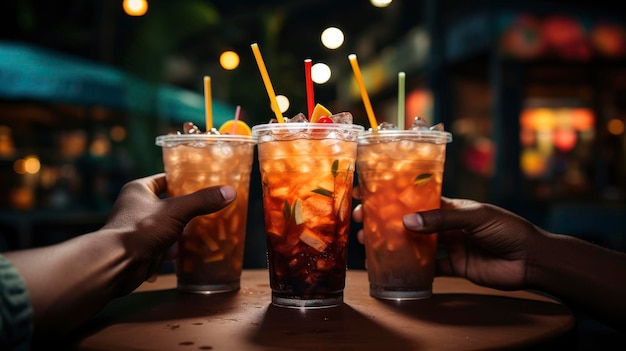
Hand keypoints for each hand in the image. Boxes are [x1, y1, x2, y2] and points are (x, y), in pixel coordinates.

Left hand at [101, 173, 235, 292]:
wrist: (117, 265)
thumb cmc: (141, 230)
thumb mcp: (177, 211)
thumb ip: (203, 201)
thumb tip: (230, 191)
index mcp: (139, 190)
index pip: (165, 179)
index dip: (184, 180)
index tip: (204, 182)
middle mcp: (136, 208)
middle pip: (169, 204)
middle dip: (189, 209)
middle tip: (212, 207)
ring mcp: (139, 230)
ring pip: (168, 227)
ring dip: (185, 231)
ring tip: (209, 228)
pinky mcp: (142, 250)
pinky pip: (165, 246)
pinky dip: (177, 249)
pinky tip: (194, 250)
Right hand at [352, 188, 538, 290]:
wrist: (532, 260)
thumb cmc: (508, 229)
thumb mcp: (475, 217)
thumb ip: (443, 219)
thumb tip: (406, 222)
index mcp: (451, 206)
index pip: (417, 197)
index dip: (395, 195)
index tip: (370, 191)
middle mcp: (447, 225)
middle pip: (410, 222)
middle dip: (385, 220)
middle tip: (361, 220)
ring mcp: (449, 246)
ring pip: (415, 244)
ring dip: (393, 243)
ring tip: (368, 243)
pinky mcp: (454, 267)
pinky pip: (429, 268)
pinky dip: (413, 268)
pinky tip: (393, 267)